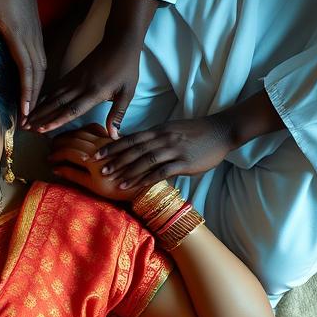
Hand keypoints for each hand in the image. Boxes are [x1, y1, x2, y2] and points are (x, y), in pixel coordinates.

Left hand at [0, 0, 46, 121]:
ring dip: (37, 91)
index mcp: (16, 35)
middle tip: (26, 120)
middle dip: (33, 99)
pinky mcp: (37, 37)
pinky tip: (31, 90)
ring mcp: (36, 39)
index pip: (25, 70)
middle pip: (36, 77)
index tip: (24, 111)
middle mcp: (30, 40)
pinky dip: (37, 80)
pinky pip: (40, 64)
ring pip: (41, 72)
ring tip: (30, 111)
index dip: (26, 92)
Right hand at [28, 33, 142, 135]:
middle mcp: (80, 87)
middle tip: (26, 128)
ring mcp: (74, 79)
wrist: (119, 41)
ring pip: (53, 96)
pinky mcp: (72, 74)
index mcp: (94, 92)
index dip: (56, 120)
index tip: (42, 129)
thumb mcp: (127, 92)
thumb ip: (117, 114)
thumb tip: (114, 136)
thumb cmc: (125, 68)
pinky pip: (55, 88)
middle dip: (40, 116)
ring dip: (39, 108)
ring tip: (26, 119)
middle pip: (56, 104)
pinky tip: (36, 104)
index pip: (72, 110)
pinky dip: (44, 97)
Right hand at [47, 125, 142, 203]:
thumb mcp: (93, 186)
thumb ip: (73, 175)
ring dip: (70, 134)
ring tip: (62, 140)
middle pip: (73, 138)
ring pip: (83, 131)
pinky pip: (95, 128)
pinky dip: (84, 130)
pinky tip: (81, 135)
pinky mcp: (113, 138)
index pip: (68, 151)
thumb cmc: (118, 189)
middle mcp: (98, 145)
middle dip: (60, 142)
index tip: (49, 158)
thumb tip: (56, 169)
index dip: (56, 154)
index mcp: (91, 158)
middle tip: (51, 147)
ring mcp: (106, 140)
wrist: (143, 183)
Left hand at [93, 115, 234, 191]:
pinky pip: (161, 171)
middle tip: (98, 169)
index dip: (112, 147)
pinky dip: (146, 179)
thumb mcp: (172, 130)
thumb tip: (137, 147)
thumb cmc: (196, 133)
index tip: (95, 154)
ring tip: (113, 180)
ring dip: (127, 171)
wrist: (221, 131)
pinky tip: (135, 186)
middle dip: (115, 160)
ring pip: (145, 160)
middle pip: (134, 149)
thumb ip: (155, 138)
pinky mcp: (184, 162)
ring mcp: (173, 150)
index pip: (130, 138)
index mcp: (158, 130)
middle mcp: (163, 138)